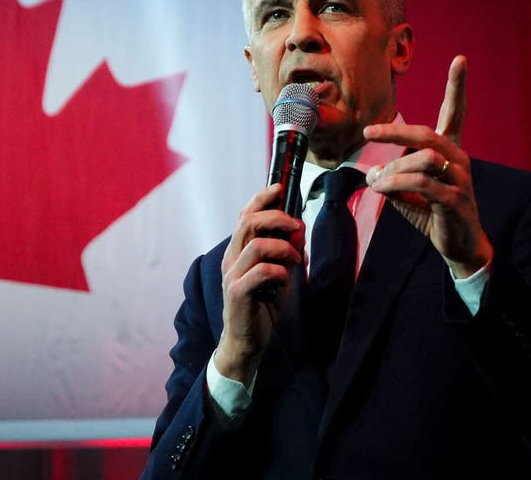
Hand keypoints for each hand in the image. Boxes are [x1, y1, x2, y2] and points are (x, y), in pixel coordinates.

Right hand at [215, 183, 304, 383]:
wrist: (248, 342)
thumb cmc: (262, 307)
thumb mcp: (279, 273)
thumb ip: (286, 251)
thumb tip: (298, 228)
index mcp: (238, 251)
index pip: (245, 215)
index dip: (261, 198)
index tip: (280, 188)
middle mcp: (231, 259)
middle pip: (248, 222)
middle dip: (276, 217)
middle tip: (296, 225)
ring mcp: (233, 275)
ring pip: (256, 244)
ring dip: (283, 247)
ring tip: (295, 258)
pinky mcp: (238, 292)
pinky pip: (261, 271)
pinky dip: (280, 270)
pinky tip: (286, 281)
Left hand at [362, 55, 492, 277]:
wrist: (459, 244)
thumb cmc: (433, 213)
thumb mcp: (408, 191)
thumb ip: (392, 177)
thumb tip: (372, 173)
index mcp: (450, 151)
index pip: (455, 113)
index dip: (457, 87)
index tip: (460, 59)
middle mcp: (459, 159)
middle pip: (427, 134)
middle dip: (395, 131)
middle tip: (368, 132)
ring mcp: (460, 179)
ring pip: (422, 160)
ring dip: (392, 169)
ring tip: (375, 182)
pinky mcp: (455, 200)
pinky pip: (423, 184)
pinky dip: (397, 184)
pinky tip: (381, 189)